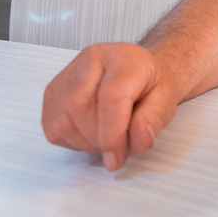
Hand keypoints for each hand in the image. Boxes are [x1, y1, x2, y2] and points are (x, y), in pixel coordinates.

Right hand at [41, 43, 178, 170]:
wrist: (136, 71)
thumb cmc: (148, 83)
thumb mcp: (165, 98)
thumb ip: (154, 118)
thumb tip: (140, 140)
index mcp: (121, 58)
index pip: (111, 95)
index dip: (113, 134)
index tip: (117, 158)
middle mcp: (89, 61)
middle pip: (80, 108)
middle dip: (99, 139)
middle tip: (118, 146)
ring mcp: (66, 76)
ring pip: (62, 121)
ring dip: (86, 142)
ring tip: (108, 135)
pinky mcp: (52, 94)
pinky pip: (53, 128)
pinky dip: (73, 140)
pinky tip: (92, 132)